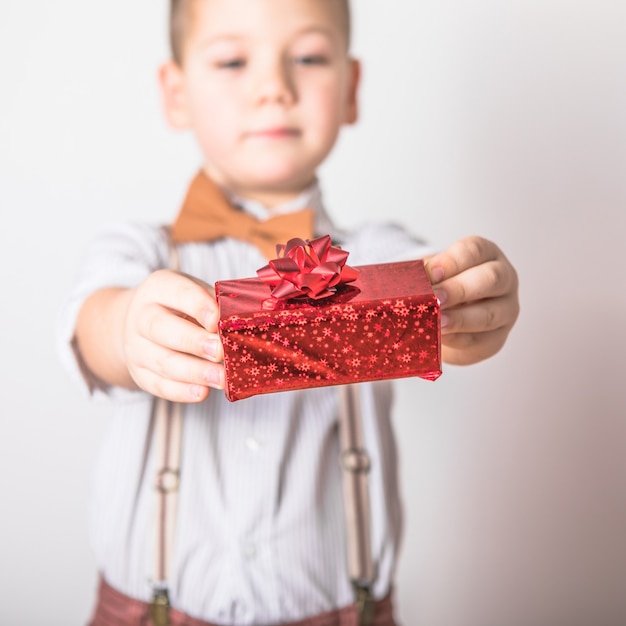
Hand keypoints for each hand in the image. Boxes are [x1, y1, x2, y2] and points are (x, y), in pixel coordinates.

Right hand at [122, 269, 224, 401]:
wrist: (142, 322)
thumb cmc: (181, 305)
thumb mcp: (197, 293)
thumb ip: (217, 305)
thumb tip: (245, 325)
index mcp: (160, 287)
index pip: (177, 293)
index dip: (198, 306)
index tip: (217, 321)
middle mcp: (141, 316)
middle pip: (161, 329)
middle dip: (194, 342)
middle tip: (220, 352)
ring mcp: (136, 347)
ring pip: (162, 361)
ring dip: (194, 372)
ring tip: (221, 379)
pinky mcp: (139, 373)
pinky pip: (158, 385)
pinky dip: (181, 391)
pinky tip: (202, 392)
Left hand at [424, 236, 518, 364]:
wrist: (455, 321)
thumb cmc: (443, 288)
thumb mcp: (435, 275)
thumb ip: (426, 275)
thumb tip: (409, 280)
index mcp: (487, 254)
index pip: (475, 250)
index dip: (452, 261)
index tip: (431, 273)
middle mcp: (504, 279)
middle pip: (490, 279)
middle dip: (459, 289)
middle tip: (435, 299)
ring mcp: (506, 310)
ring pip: (489, 314)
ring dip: (460, 319)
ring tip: (438, 323)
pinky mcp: (497, 338)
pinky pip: (479, 340)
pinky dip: (458, 339)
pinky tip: (441, 338)